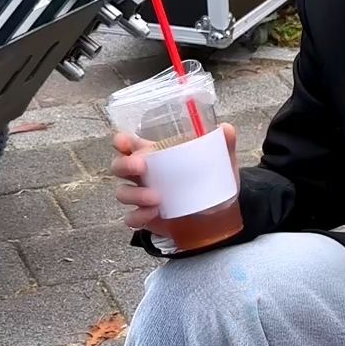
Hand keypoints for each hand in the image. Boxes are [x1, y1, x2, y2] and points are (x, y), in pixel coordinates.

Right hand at [111, 123, 238, 236]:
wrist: (217, 216)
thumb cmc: (212, 181)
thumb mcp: (221, 162)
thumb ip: (224, 144)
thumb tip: (226, 127)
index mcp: (156, 155)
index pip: (129, 144)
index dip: (121, 141)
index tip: (124, 142)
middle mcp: (143, 174)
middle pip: (118, 165)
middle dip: (124, 165)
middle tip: (140, 167)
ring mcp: (141, 196)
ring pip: (122, 192)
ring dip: (135, 194)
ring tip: (156, 197)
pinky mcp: (144, 217)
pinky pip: (131, 218)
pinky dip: (139, 216)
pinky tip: (153, 213)